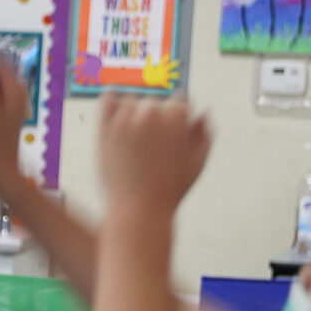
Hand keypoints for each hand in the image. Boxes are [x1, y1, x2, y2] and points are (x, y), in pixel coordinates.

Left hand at [96, 93, 212, 213]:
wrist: (138, 210)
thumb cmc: (169, 191)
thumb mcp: (198, 163)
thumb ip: (205, 134)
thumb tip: (204, 112)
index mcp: (178, 117)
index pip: (180, 101)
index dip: (178, 117)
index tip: (173, 130)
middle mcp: (152, 114)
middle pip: (154, 102)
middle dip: (156, 117)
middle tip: (152, 141)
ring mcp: (126, 120)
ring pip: (131, 101)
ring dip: (134, 112)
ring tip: (135, 137)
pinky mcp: (105, 129)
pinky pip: (107, 100)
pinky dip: (111, 100)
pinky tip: (115, 109)